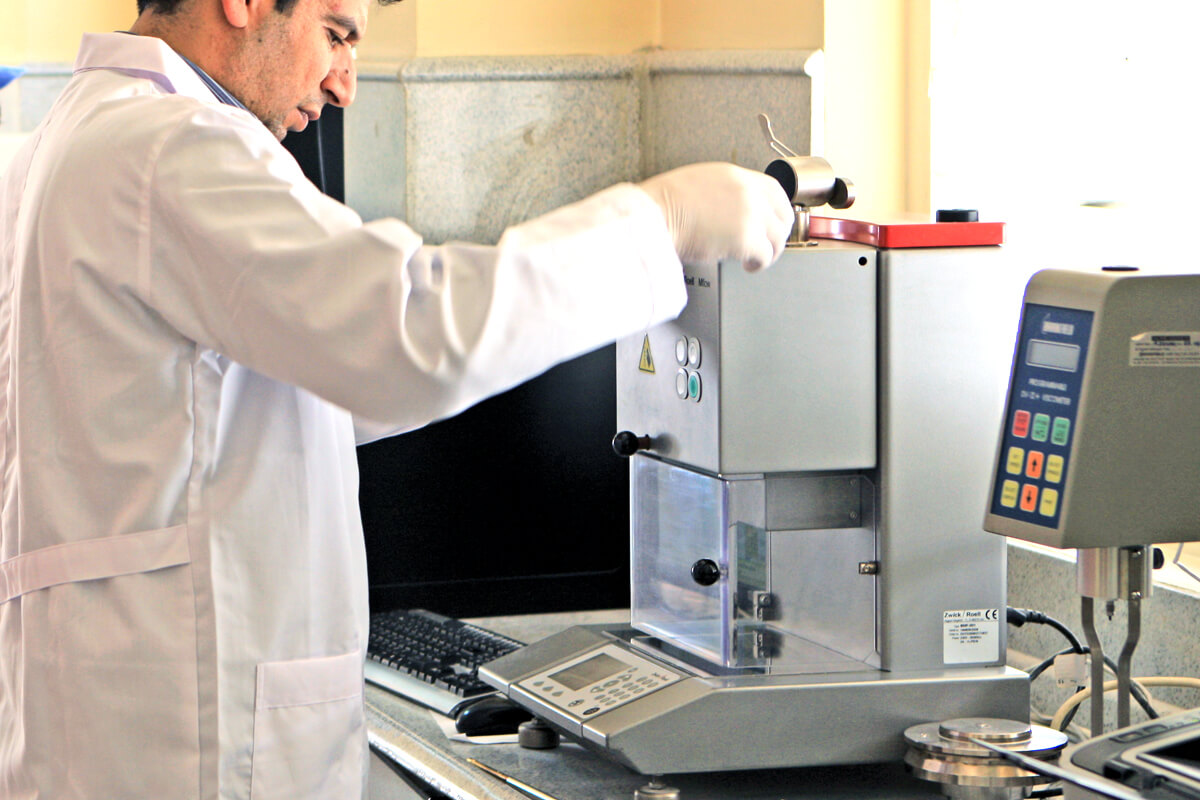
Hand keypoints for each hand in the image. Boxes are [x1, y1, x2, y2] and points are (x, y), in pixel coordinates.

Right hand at [639, 162, 793, 271]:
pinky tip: (748, 266)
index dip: (778, 209)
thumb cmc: (663, 207)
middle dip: (778, 232)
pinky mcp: (746, 239)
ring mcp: (749, 215)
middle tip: (769, 244)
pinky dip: (759, 264)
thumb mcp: (697, 185)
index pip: (774, 189)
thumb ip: (721, 193)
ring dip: (768, 251)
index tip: (775, 220)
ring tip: (755, 259)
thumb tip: (729, 211)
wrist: (655, 218)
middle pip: (782, 214)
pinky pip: (765, 255)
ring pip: (776, 237)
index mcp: (734, 176)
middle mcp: (747, 192)